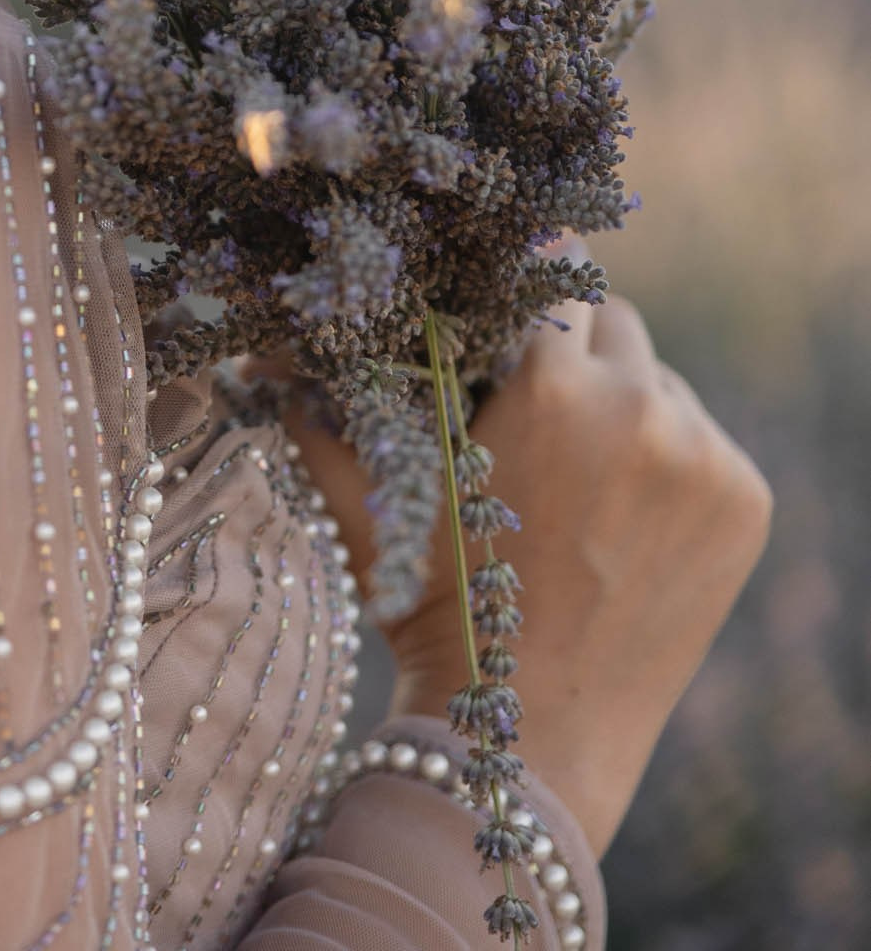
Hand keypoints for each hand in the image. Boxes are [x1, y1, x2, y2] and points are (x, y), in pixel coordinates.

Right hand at [274, 295, 771, 854]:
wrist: (531, 735)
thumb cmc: (434, 608)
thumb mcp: (371, 499)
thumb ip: (313, 407)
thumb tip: (258, 347)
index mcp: (548, 385)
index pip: (552, 266)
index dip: (521, 282)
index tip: (504, 310)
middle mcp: (637, 405)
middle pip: (611, 316)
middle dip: (571, 346)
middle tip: (535, 405)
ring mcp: (701, 454)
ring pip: (659, 377)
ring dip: (623, 403)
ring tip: (577, 477)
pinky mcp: (744, 498)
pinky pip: (702, 437)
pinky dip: (669, 460)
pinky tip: (622, 517)